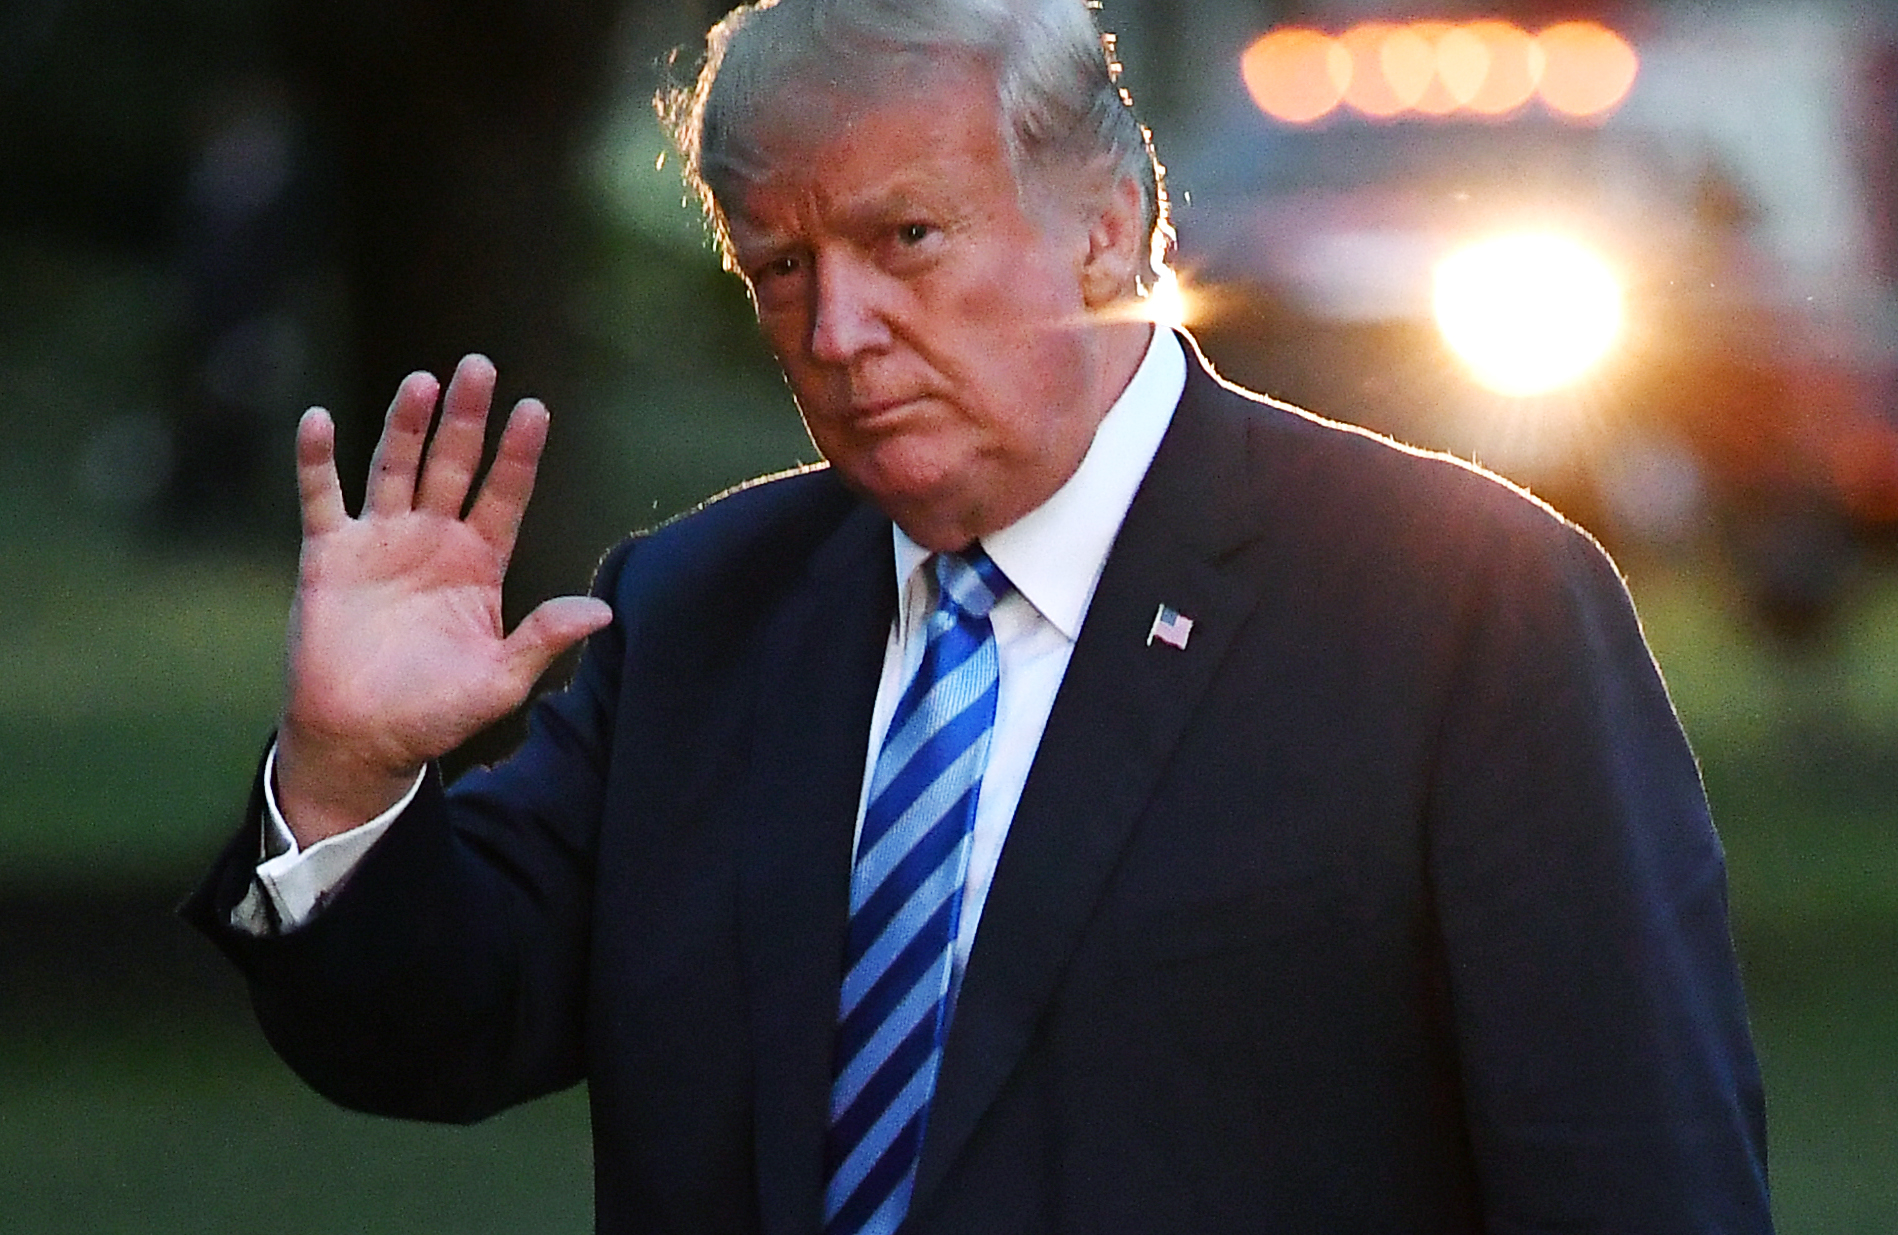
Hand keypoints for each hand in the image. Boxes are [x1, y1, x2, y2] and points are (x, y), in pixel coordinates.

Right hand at [275, 355, 612, 845]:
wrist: (360, 740)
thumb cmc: (434, 713)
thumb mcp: (500, 680)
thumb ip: (544, 639)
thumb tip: (604, 612)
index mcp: (479, 563)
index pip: (505, 494)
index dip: (518, 454)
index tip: (536, 408)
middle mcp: (432, 540)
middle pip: (453, 465)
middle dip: (466, 418)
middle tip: (480, 365)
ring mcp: (379, 542)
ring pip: (395, 468)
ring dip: (405, 425)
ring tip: (422, 381)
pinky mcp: (328, 556)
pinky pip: (321, 498)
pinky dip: (318, 460)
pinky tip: (320, 420)